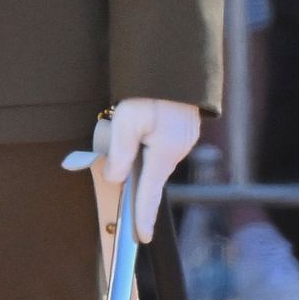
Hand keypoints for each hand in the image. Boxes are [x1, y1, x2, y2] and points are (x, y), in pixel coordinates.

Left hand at [86, 99, 201, 243]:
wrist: (173, 62)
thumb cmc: (149, 89)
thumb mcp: (127, 119)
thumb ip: (120, 152)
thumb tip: (116, 178)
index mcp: (165, 152)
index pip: (150, 192)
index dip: (143, 216)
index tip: (142, 237)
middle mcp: (177, 150)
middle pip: (150, 175)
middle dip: (135, 176)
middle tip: (121, 154)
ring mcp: (183, 140)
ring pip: (154, 160)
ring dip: (139, 155)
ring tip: (130, 128)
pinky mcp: (182, 131)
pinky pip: (160, 147)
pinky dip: (148, 146)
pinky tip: (142, 129)